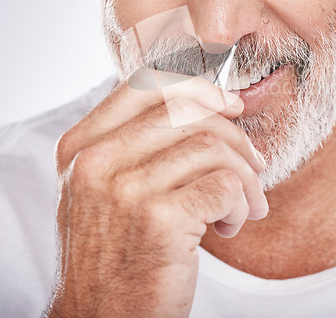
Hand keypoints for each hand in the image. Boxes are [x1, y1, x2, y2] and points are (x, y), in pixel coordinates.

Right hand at [45, 75, 267, 317]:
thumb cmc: (117, 250)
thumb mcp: (108, 186)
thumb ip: (142, 142)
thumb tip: (212, 104)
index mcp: (82, 146)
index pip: (145, 85)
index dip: (198, 87)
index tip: (232, 105)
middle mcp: (96, 161)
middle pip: (188, 113)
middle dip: (235, 137)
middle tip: (253, 166)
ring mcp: (124, 189)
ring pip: (214, 147)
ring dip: (244, 178)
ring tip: (243, 206)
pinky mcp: (158, 220)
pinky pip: (226, 186)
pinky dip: (242, 204)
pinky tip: (229, 226)